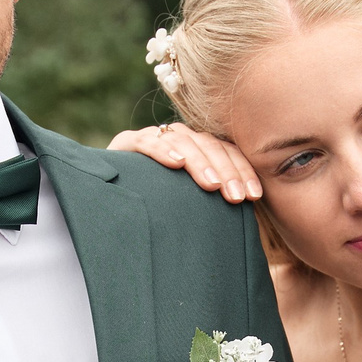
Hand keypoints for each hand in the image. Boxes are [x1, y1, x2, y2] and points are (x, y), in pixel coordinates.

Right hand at [110, 123, 263, 202]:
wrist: (108, 203)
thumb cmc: (157, 211)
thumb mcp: (190, 207)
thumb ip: (213, 205)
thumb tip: (248, 222)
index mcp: (197, 151)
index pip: (226, 152)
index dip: (242, 171)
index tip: (253, 196)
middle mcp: (177, 139)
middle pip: (209, 145)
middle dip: (227, 170)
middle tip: (236, 196)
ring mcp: (153, 139)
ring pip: (184, 140)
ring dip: (200, 163)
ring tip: (212, 184)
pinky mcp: (126, 144)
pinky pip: (148, 141)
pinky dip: (163, 150)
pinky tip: (176, 163)